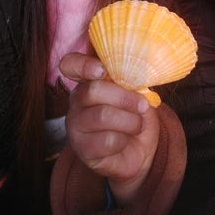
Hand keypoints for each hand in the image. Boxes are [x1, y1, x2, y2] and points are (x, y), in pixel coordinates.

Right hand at [60, 52, 159, 205]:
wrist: (139, 150)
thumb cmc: (136, 115)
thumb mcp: (139, 93)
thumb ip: (133, 81)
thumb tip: (139, 72)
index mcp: (90, 80)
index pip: (71, 64)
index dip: (83, 65)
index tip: (102, 70)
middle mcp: (77, 100)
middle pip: (92, 90)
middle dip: (124, 98)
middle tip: (143, 105)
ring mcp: (76, 125)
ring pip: (102, 116)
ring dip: (130, 121)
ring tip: (138, 125)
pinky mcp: (82, 149)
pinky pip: (106, 141)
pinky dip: (125, 140)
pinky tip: (126, 141)